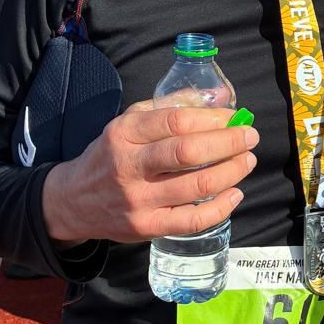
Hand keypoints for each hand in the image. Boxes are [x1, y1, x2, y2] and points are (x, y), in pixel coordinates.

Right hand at [41, 102, 258, 245]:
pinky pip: (193, 220)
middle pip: (188, 153)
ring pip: (197, 186)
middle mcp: (128, 166)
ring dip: (232, 171)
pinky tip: (235, 193)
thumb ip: (173, 106)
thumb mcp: (131, 122)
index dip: (213, 119)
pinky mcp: (146, 227)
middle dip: (229, 143)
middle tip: (249, 137)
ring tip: (247, 161)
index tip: (234, 117)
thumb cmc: (112, 155)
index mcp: (124, 133)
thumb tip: (221, 96)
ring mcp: (137, 200)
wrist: (74, 200)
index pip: (176, 121)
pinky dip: (221, 207)